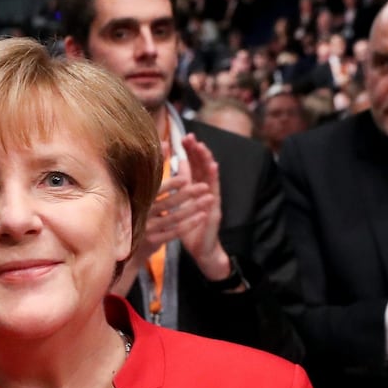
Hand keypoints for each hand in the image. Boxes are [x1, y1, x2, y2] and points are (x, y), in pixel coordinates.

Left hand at [175, 133, 229, 279]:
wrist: (202, 250)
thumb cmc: (190, 227)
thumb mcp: (180, 204)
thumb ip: (179, 186)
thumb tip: (172, 166)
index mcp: (195, 190)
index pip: (192, 167)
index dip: (188, 152)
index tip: (181, 138)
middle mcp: (205, 192)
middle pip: (202, 167)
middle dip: (196, 151)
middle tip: (190, 137)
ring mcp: (212, 200)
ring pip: (210, 176)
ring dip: (206, 160)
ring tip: (202, 147)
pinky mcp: (215, 210)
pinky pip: (215, 192)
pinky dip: (214, 178)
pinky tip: (213, 167)